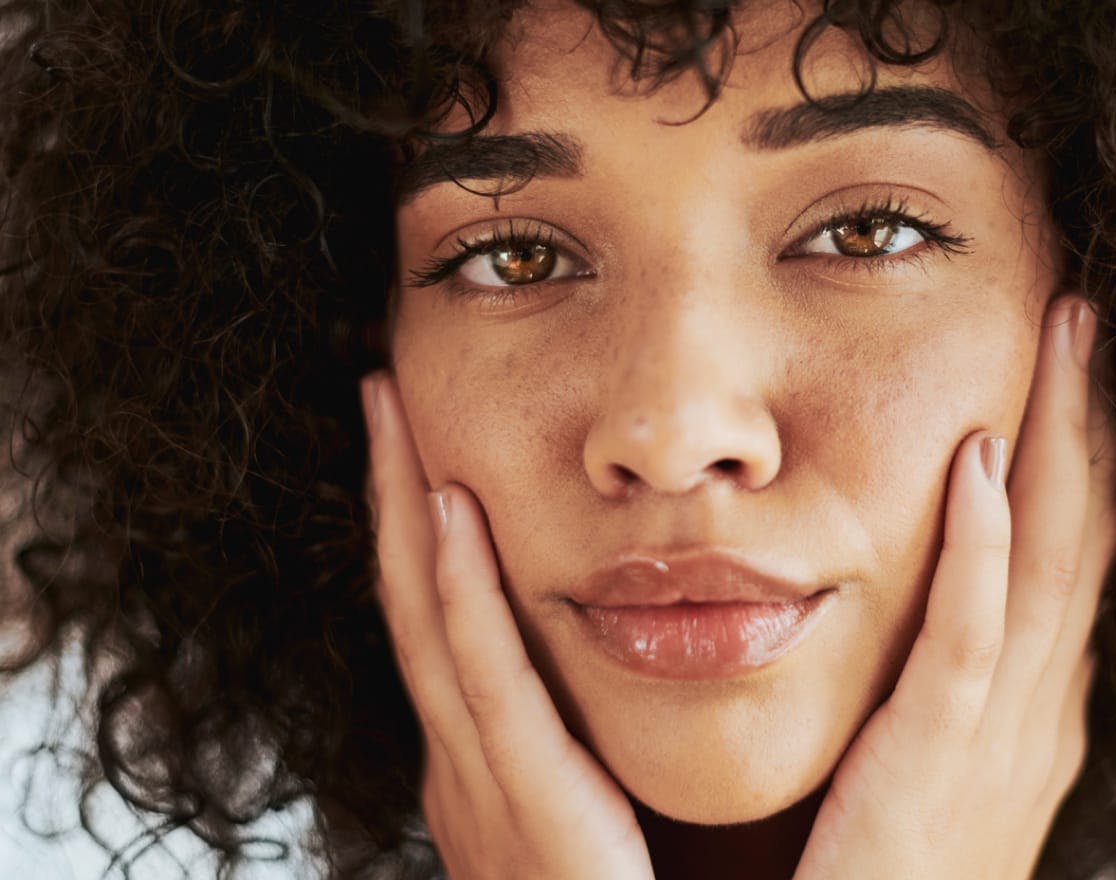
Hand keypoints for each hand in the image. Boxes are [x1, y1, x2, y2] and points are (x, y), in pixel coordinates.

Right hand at [362, 374, 653, 879]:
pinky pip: (486, 690)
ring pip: (430, 627)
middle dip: (391, 493)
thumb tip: (624, 658)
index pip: (445, 623)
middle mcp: (470, 774)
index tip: (422, 433)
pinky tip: (446, 514)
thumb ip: (590, 744)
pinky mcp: (530, 822)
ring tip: (391, 412)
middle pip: (415, 604)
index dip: (422, 525)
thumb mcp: (603, 815)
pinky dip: (456, 598)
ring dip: (403, 513)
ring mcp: (485, 798)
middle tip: (382, 389)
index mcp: (493, 771)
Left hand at [794, 296, 1115, 879]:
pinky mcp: (937, 770)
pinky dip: (986, 552)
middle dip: (1084, 419)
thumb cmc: (870, 870)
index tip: (1062, 356)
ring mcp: (997, 741)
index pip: (1063, 552)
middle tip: (1081, 310)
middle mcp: (1034, 713)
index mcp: (1025, 707)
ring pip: (1047, 566)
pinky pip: (970, 645)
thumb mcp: (919, 759)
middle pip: (1077, 536)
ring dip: (1058, 446)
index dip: (1073, 448)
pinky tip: (985, 468)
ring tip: (1063, 339)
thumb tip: (912, 589)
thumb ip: (928, 679)